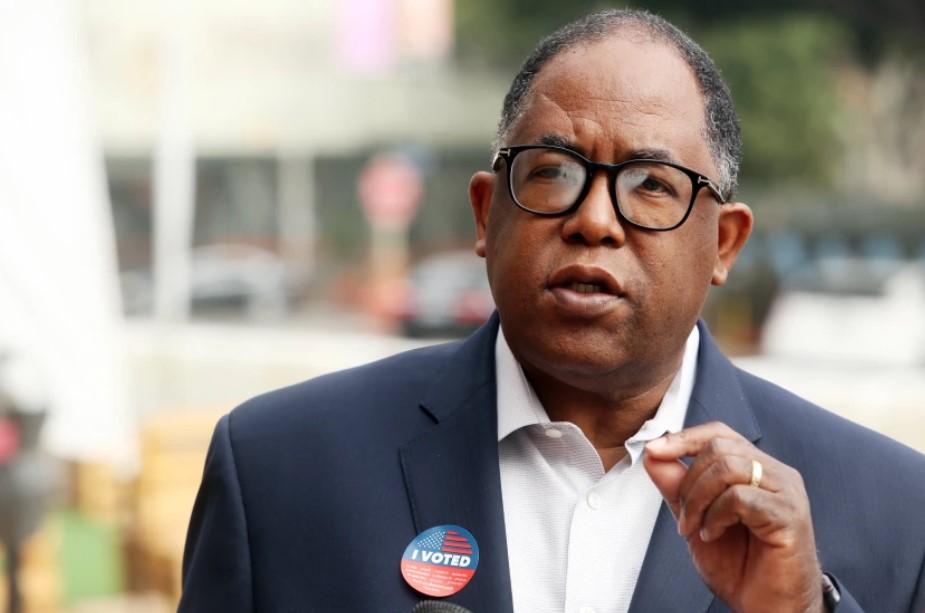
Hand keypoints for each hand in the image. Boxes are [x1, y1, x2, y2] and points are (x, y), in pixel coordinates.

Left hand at [643, 422, 823, 612]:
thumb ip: (677, 487)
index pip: (719, 434)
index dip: (684, 438)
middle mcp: (775, 474)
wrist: (767, 610)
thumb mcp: (695, 520)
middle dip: (688, 482)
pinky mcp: (789, 515)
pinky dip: (716, 516)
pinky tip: (714, 535)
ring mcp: (786, 492)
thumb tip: (654, 454)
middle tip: (683, 518)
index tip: (654, 450)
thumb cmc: (740, 568)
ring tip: (697, 529)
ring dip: (699, 500)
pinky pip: (740, 497)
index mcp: (756, 469)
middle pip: (719, 447)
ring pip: (728, 467)